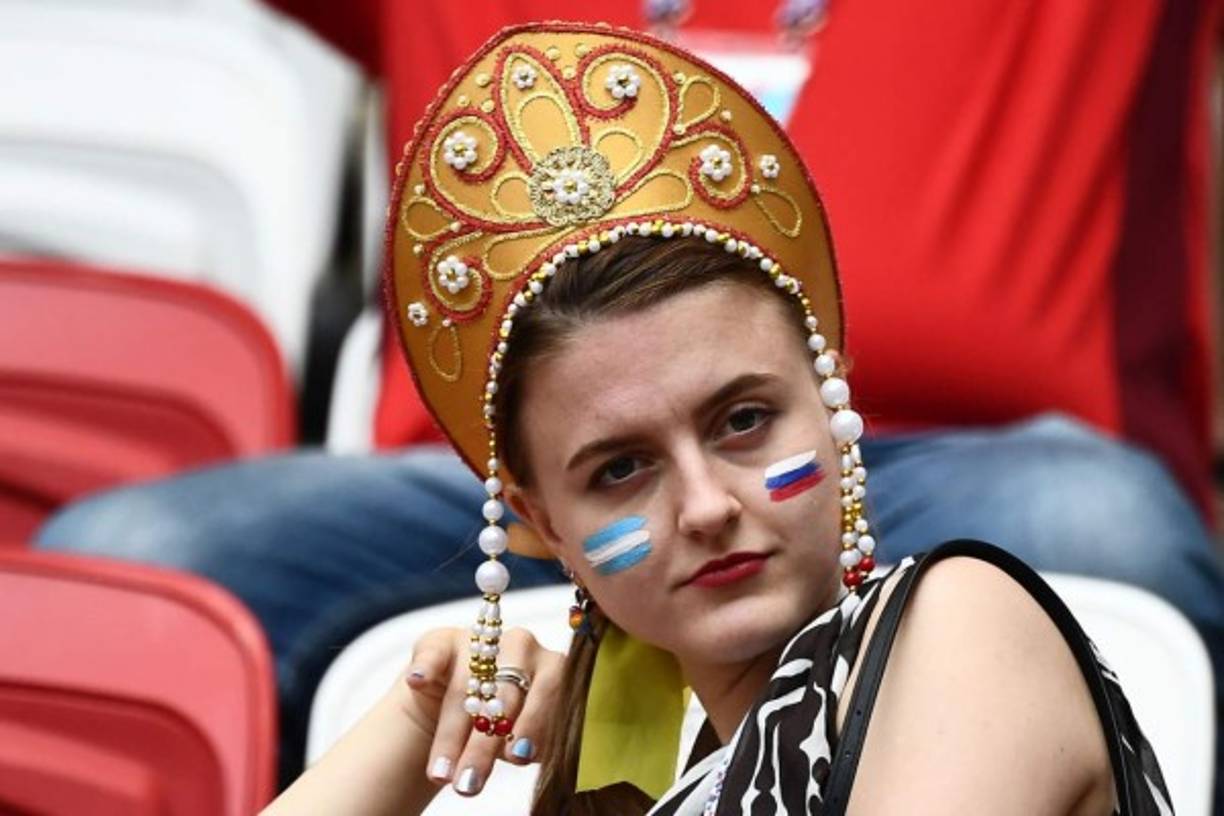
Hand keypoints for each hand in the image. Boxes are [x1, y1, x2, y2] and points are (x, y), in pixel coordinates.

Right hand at [400, 626, 565, 796]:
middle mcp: (522, 647)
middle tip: (470, 784)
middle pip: (504, 696)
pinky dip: (425, 667)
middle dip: (484, 746)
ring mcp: (482, 642)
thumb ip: (538, 740)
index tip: (520, 759)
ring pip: (466, 687)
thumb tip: (527, 755)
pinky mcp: (443, 642)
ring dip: (451, 733)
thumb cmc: (510, 723)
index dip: (534, 725)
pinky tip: (418, 679)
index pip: (548, 695)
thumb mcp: (529, 733)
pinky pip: (434, 653)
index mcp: (554, 667)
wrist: (468, 703)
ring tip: (441, 774)